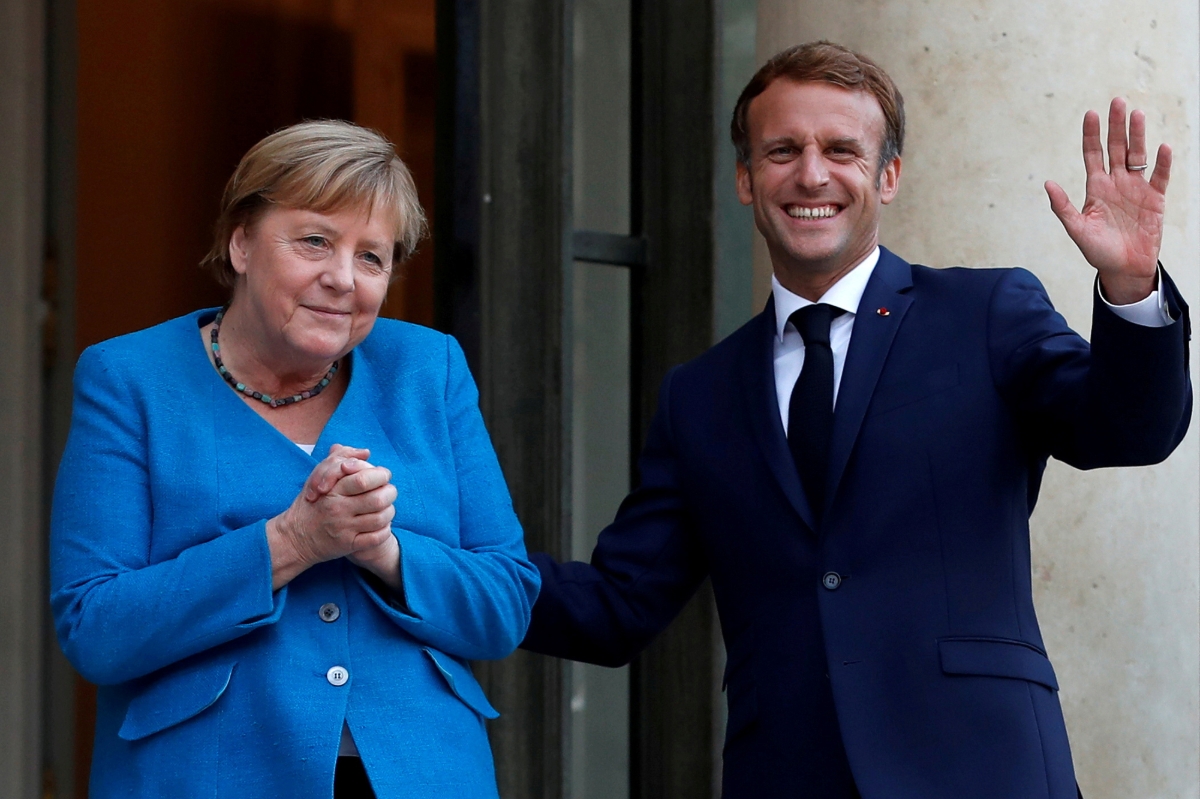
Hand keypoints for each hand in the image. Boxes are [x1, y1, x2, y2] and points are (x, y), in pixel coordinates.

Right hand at [301, 445, 401, 589]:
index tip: (383, 475)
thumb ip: (341, 457)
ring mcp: (344, 528)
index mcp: (333, 490)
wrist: (295, 537)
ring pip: (380, 518)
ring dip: (390, 511)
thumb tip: (366, 452)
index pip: (363, 479)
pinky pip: (376, 538)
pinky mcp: (348, 545)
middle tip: (389, 492)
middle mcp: (338, 509)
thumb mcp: (318, 475)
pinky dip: (385, 530)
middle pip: (377, 499)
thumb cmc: (312, 503)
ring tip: (387, 508)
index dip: (380, 475)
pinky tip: (382, 524)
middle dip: (390, 493)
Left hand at [1045, 97, 1170, 303]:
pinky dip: (1162, 163)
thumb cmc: (1098, 250)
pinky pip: (1159, 177)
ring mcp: (1136, 189)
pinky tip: (1162, 147)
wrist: (1123, 269)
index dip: (1092, 135)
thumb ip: (1062, 207)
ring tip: (1137, 114)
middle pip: (1116, 148)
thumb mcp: (1076, 229)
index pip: (1092, 154)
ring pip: (1137, 156)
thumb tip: (1047, 183)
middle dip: (1116, 125)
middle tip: (1117, 101)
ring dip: (1137, 136)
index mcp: (1095, 187)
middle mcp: (1116, 183)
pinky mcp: (1155, 199)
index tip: (1090, 113)